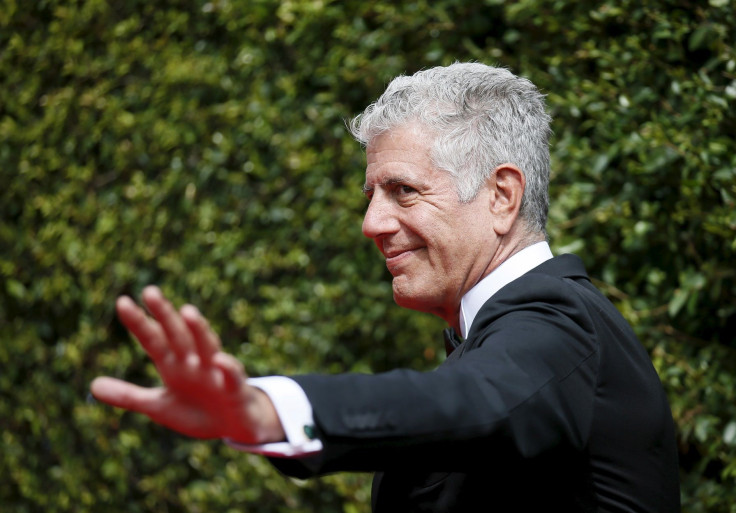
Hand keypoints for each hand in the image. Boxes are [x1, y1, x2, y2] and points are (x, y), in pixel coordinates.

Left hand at [91, 286, 284, 443]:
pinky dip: (226, 367)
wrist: (235, 426)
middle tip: (149, 291)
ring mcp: (215, 372)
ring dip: (198, 329)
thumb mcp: (159, 406)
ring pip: (207, 346)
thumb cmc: (197, 410)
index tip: (122, 302)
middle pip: (177, 334)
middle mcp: (194, 361)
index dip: (139, 322)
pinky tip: (218, 360)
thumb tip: (92, 386)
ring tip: (187, 312)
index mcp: (174, 364)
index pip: (153, 339)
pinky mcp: (235, 388)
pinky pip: (231, 375)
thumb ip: (129, 395)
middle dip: (165, 314)